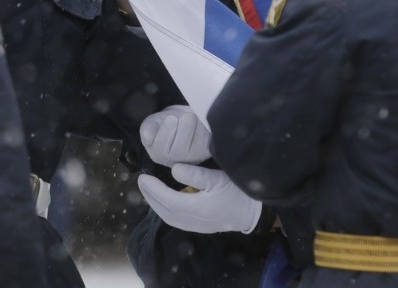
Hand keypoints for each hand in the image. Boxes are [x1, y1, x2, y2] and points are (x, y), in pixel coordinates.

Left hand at [138, 164, 262, 233]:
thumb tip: (174, 170)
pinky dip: (166, 211)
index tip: (143, 177)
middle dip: (151, 197)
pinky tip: (164, 202)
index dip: (153, 189)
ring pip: (170, 219)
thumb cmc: (239, 190)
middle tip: (141, 182)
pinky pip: (177, 221)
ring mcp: (198, 226)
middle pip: (165, 212)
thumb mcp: (218, 177)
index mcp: (198, 208)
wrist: (256, 211)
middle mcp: (195, 221)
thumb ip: (195, 175)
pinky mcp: (202, 227)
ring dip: (156, 205)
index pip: (168, 200)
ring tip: (148, 191)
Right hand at [140, 105, 210, 165]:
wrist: (184, 119)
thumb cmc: (166, 122)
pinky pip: (206, 141)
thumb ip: (148, 128)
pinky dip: (203, 128)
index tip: (170, 118)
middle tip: (183, 117)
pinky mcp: (205, 154)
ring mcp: (191, 159)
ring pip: (195, 144)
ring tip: (190, 118)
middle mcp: (174, 162)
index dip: (167, 129)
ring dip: (194, 125)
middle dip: (182, 125)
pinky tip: (199, 123)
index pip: (162, 146)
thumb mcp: (153, 122)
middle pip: (180, 147)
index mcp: (157, 155)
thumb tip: (147, 136)